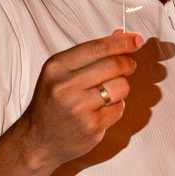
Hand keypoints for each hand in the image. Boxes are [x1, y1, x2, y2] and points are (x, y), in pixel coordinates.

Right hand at [20, 30, 142, 168]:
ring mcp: (79, 108)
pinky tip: (102, 109)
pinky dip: (116, 106)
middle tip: (129, 65)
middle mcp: (66, 86)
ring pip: (121, 87)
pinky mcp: (92, 127)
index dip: (122, 42)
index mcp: (57, 67)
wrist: (38, 140)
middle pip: (113, 65)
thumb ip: (89, 54)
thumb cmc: (52, 102)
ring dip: (122, 87)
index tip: (137, 39)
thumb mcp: (61, 73)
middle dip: (128, 63)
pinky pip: (119, 109)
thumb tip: (120, 35)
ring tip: (110, 91)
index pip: (97, 48)